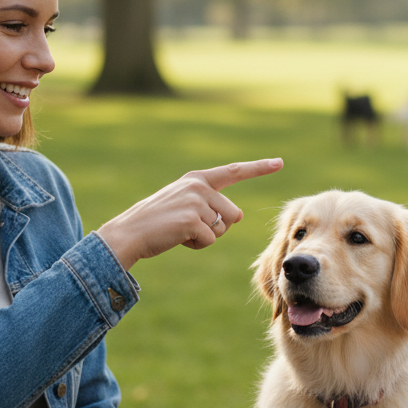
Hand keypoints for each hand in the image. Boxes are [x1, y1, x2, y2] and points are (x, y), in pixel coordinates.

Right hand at [96, 158, 282, 268]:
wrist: (128, 233)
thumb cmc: (157, 222)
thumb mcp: (184, 203)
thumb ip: (209, 203)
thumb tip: (237, 214)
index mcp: (197, 178)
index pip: (234, 171)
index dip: (259, 168)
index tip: (279, 163)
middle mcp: (199, 186)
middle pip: (233, 214)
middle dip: (218, 227)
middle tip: (188, 226)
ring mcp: (196, 201)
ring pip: (223, 229)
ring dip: (206, 237)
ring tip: (180, 231)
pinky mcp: (192, 220)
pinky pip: (211, 240)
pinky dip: (197, 245)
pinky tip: (178, 239)